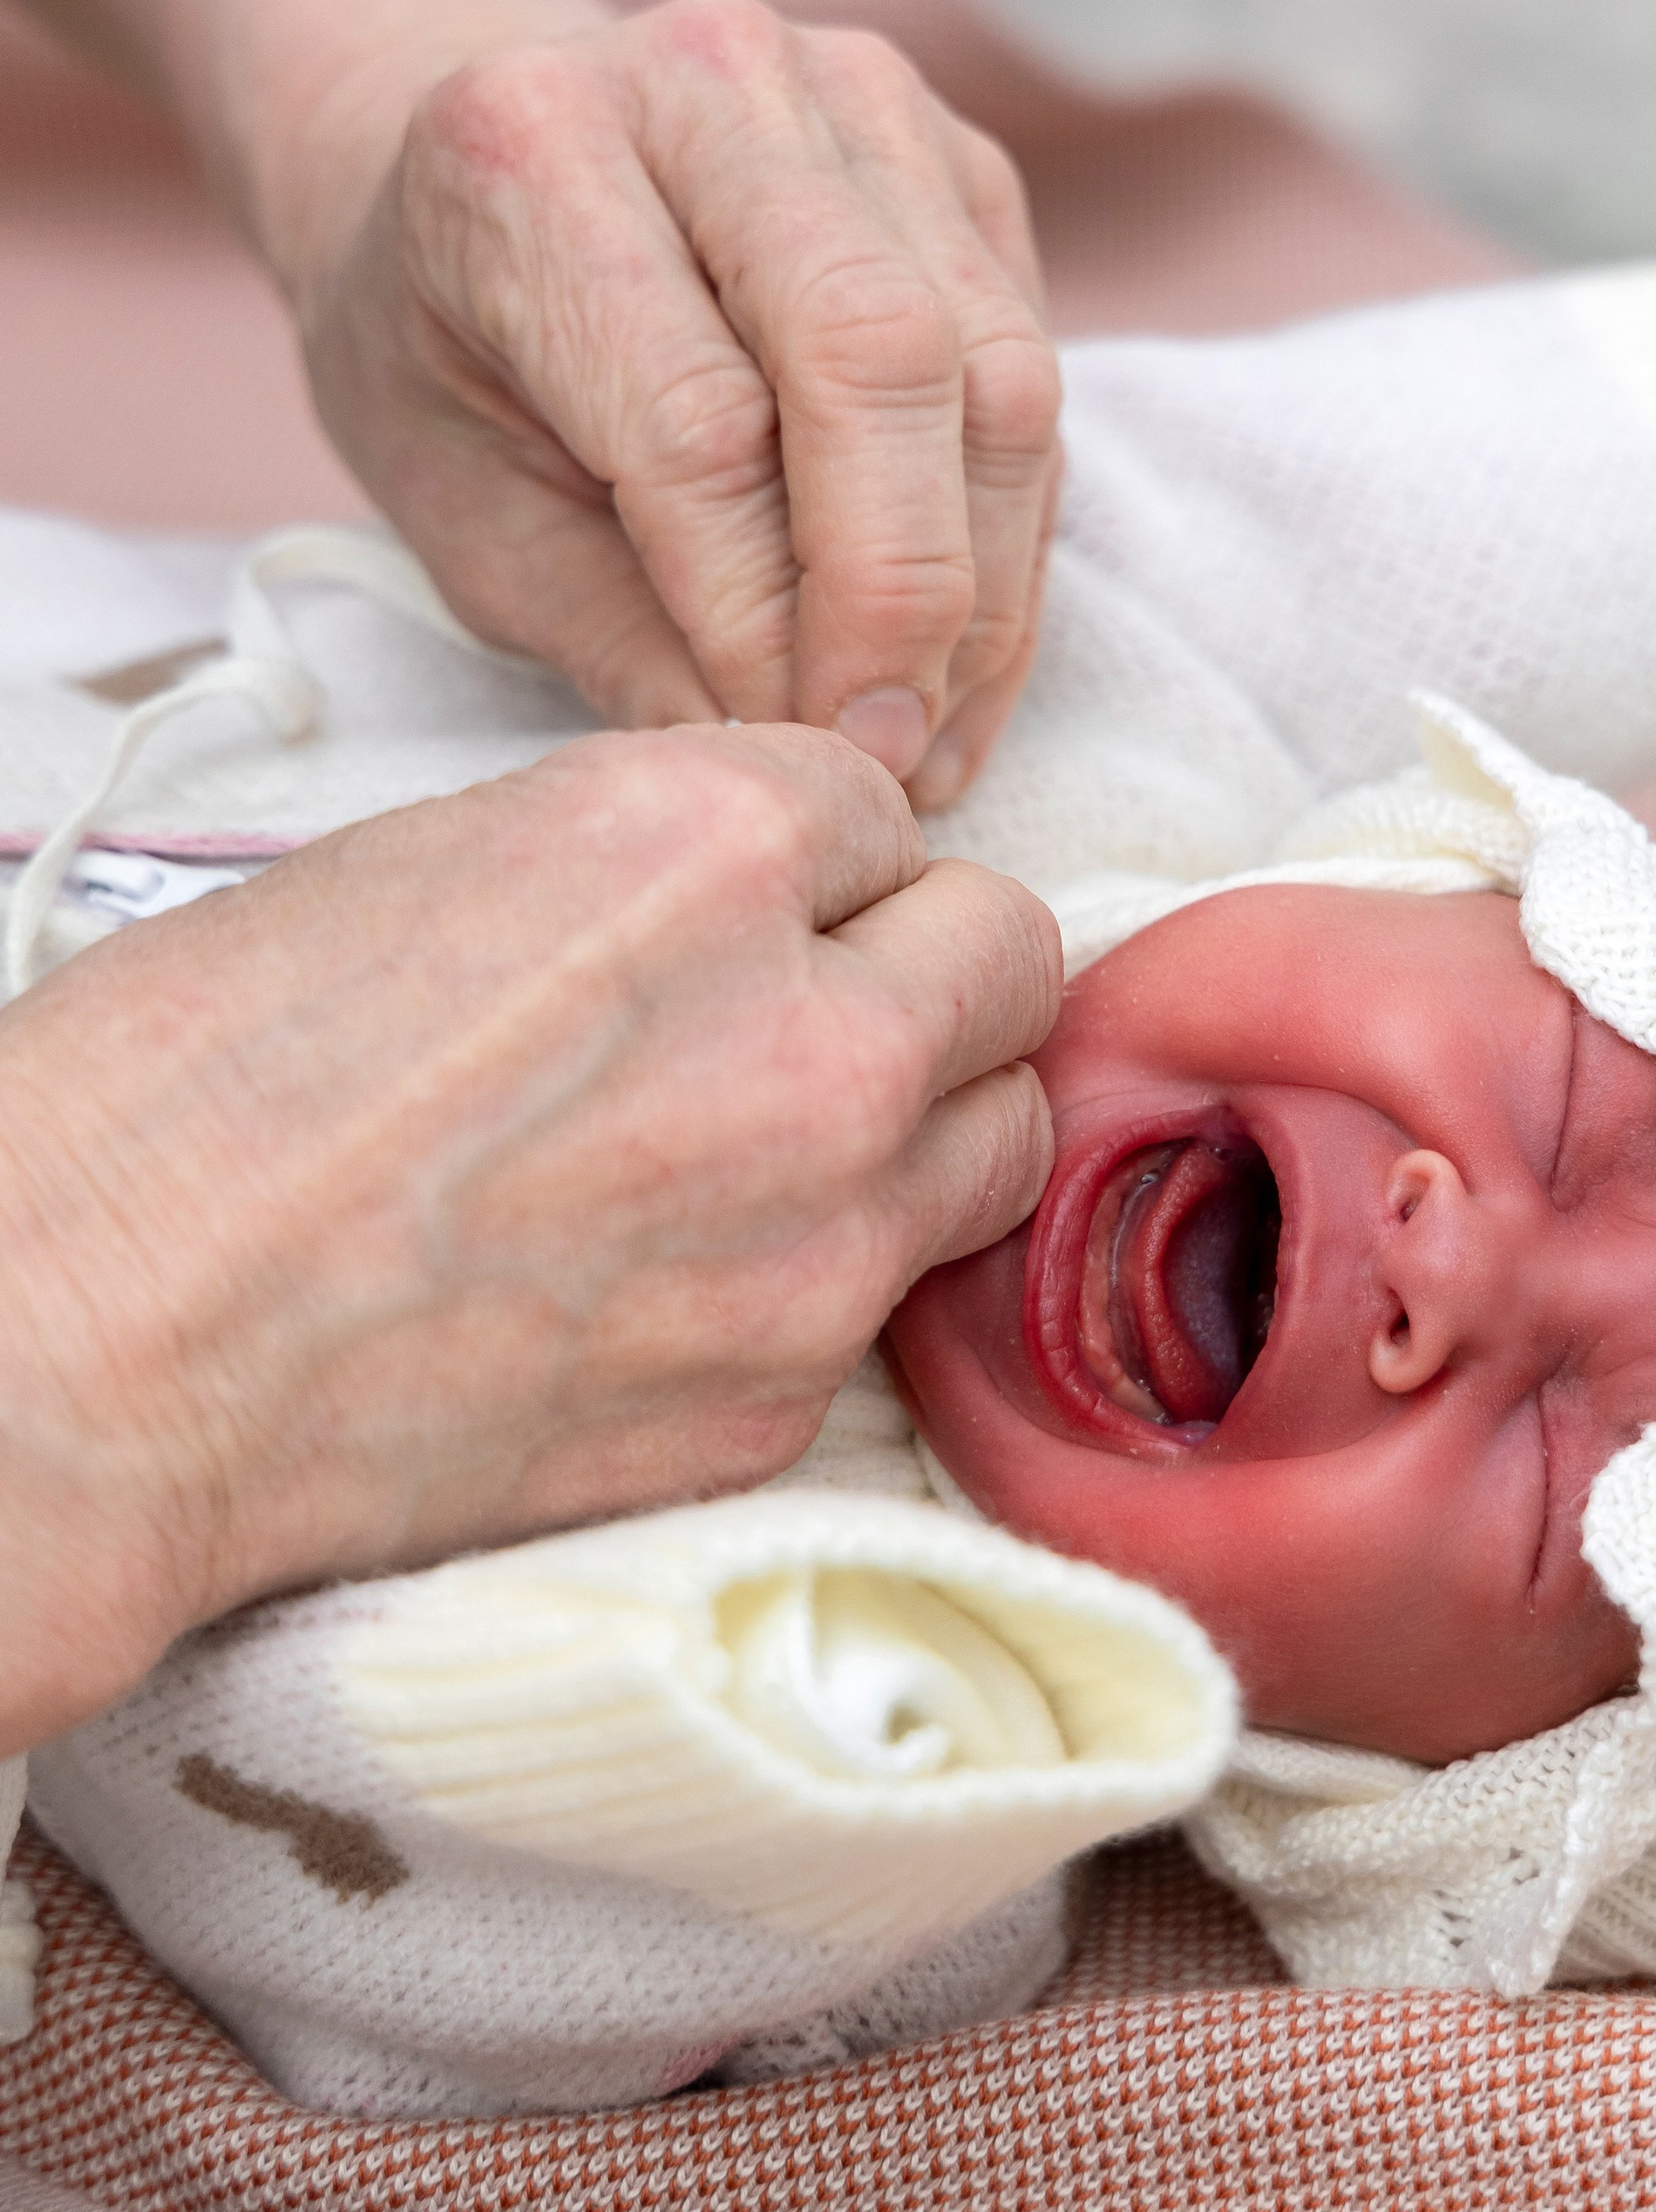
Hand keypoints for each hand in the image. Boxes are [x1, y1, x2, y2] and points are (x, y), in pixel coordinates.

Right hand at [0, 725, 1058, 1752]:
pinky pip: (887, 1301)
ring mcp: (818, 1241)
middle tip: (806, 1003)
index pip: (884, 807)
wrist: (95, 1350)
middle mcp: (809, 1036)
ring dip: (921, 1117)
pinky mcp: (779, 1404)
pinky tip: (682, 1272)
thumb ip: (655, 867)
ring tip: (773, 1138)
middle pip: (1004, 960)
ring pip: (1001, 1137)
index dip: (810, 857)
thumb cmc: (197, 1089)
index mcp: (704, 849)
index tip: (753, 902)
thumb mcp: (435, 862)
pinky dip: (822, 1273)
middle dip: (918, 966)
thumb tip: (765, 901)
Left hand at [298, 0, 1063, 806]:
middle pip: (882, 357)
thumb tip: (771, 759)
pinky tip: (958, 649)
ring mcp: (858, 99)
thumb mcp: (458, 510)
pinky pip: (1031, 367)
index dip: (763, 619)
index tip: (787, 756)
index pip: (702, 421)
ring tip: (935, 736)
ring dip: (985, 586)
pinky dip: (1010, 534)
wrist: (478, 151)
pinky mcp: (960, 158)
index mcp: (529, 153)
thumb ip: (610, 632)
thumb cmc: (443, 349)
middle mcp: (709, 78)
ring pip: (996, 370)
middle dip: (905, 596)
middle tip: (891, 758)